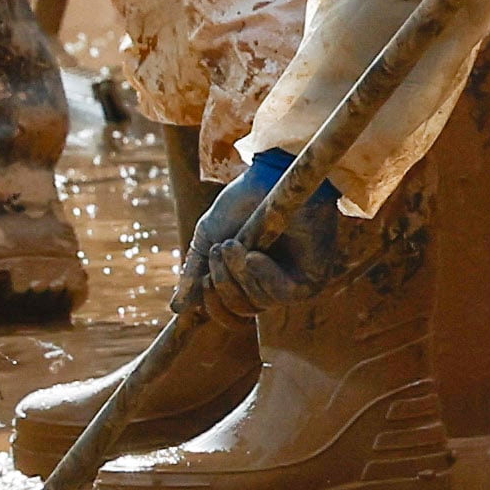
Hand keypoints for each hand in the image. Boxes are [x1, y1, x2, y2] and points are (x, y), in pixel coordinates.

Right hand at [184, 147, 344, 312]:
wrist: (270, 176)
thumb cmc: (244, 201)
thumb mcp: (209, 237)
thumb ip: (195, 273)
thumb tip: (176, 309)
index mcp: (249, 279)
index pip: (230, 313)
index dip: (212, 304)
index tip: (203, 280)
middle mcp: (272, 285)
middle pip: (240, 311)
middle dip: (222, 284)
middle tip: (220, 250)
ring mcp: (292, 282)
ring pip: (258, 303)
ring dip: (238, 275)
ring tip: (234, 244)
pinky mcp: (312, 276)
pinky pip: (282, 295)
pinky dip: (261, 276)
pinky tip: (253, 256)